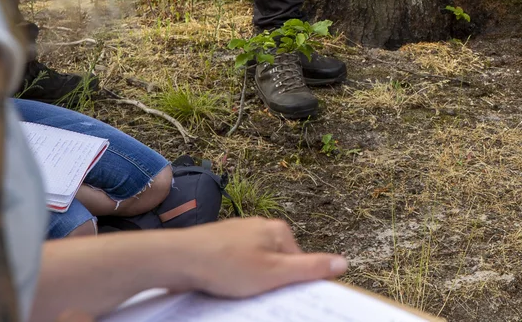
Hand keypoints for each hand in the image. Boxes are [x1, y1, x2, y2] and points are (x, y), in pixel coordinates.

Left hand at [174, 218, 346, 298]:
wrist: (178, 258)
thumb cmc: (226, 265)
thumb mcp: (274, 273)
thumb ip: (309, 269)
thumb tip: (343, 263)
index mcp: (278, 230)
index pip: (298, 262)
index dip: (289, 283)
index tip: (276, 296)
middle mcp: (260, 226)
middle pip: (276, 261)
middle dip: (267, 280)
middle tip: (254, 295)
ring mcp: (238, 232)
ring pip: (253, 262)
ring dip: (247, 279)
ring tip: (233, 290)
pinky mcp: (218, 241)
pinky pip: (233, 262)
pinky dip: (230, 275)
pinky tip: (221, 284)